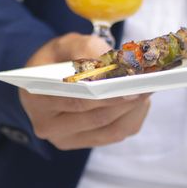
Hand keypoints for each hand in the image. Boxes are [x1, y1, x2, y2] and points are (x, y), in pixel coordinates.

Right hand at [19, 33, 150, 149]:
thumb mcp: (64, 44)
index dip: (106, 92)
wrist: (43, 79)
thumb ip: (86, 49)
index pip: (76, 99)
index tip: (132, 79)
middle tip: (150, 82)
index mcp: (37, 98)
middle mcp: (47, 125)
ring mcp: (64, 139)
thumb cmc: (55, 59)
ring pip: (109, 130)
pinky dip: (132, 117)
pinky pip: (114, 135)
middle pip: (96, 117)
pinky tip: (140, 101)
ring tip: (149, 89)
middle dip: (126, 99)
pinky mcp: (82, 143)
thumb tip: (116, 64)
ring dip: (133, 109)